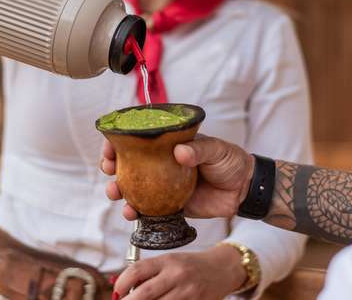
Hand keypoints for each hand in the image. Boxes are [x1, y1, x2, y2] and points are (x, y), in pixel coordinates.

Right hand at [101, 136, 254, 219]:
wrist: (244, 190)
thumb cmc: (230, 161)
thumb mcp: (216, 149)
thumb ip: (198, 150)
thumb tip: (179, 152)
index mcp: (169, 144)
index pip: (139, 138)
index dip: (119, 140)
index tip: (110, 146)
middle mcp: (161, 164)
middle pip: (128, 163)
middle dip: (111, 165)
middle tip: (108, 168)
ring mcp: (162, 185)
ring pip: (132, 187)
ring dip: (117, 189)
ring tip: (115, 192)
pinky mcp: (169, 206)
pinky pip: (146, 209)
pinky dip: (135, 212)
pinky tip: (131, 213)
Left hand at [112, 246, 245, 299]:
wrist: (221, 269)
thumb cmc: (190, 266)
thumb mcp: (169, 263)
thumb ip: (148, 274)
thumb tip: (121, 288)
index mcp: (167, 260)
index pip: (137, 270)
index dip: (121, 283)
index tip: (116, 292)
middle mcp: (177, 275)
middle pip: (144, 293)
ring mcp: (188, 292)